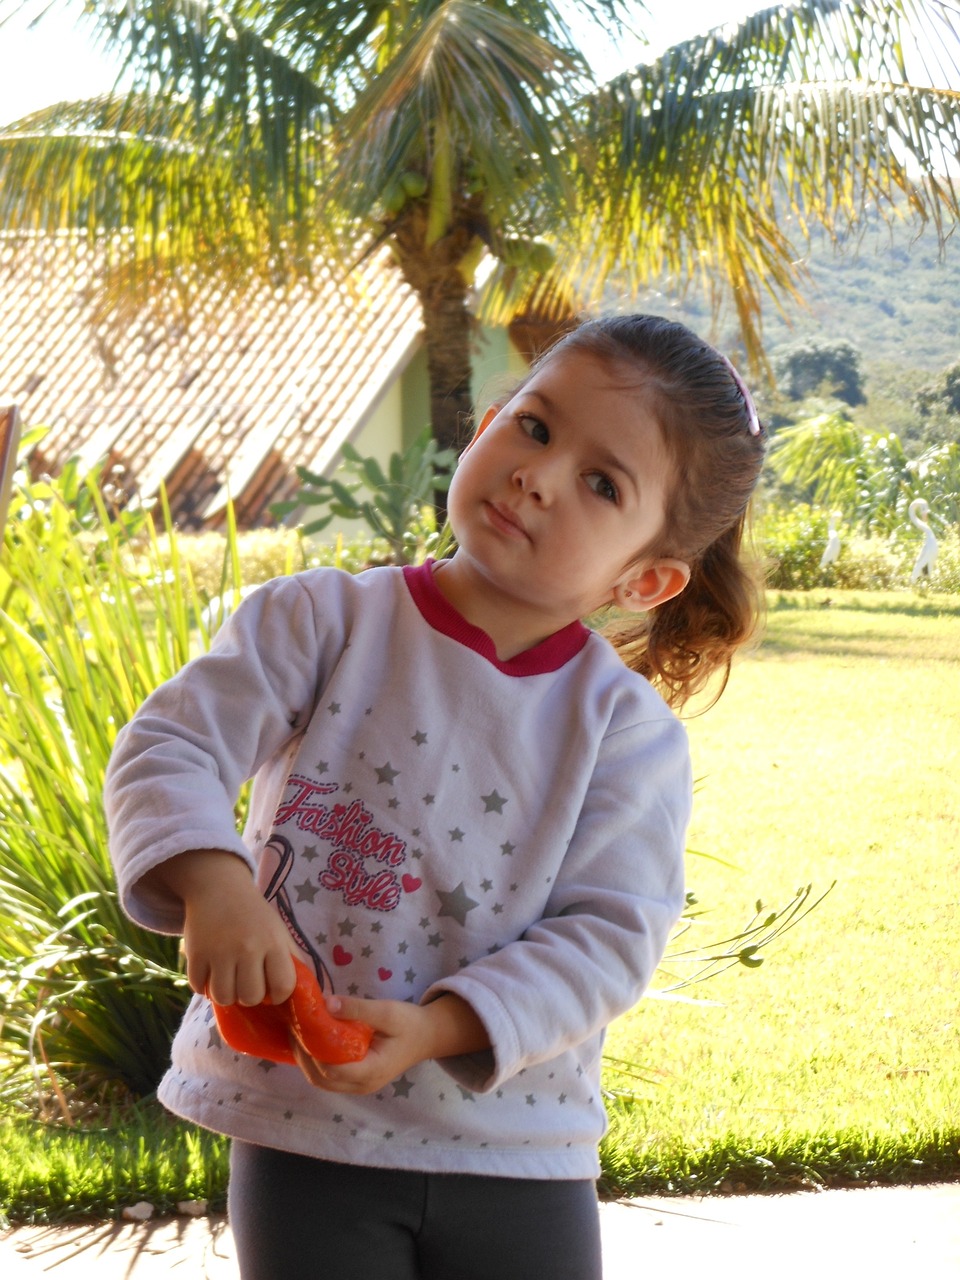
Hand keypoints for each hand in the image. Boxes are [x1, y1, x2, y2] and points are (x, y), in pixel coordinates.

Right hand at [145, 850, 298, 1005]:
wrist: (219, 887)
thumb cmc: (254, 915)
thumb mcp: (279, 931)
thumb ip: (291, 960)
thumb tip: (301, 991)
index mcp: (273, 942)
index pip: (282, 987)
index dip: (278, 995)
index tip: (270, 989)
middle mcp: (248, 948)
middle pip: (250, 997)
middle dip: (249, 996)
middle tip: (245, 981)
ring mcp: (219, 952)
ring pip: (223, 997)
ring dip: (226, 994)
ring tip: (228, 979)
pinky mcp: (195, 953)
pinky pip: (198, 987)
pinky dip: (203, 985)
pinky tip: (210, 971)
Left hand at [292, 993, 488, 1094]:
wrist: (427, 1036)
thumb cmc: (409, 1023)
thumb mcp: (387, 1011)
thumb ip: (358, 1009)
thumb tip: (326, 1004)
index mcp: (370, 1071)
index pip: (331, 1069)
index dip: (311, 1051)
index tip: (300, 1026)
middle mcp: (362, 1085)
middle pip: (321, 1079)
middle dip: (302, 1056)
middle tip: (293, 1028)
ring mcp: (359, 1086)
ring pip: (322, 1081)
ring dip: (306, 1060)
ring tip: (297, 1033)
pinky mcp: (356, 1080)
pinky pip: (328, 1077)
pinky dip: (315, 1062)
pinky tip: (309, 1042)